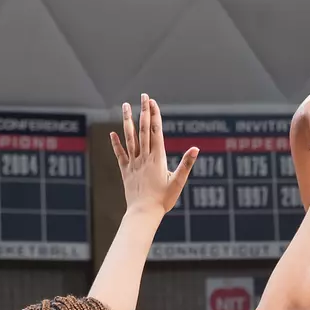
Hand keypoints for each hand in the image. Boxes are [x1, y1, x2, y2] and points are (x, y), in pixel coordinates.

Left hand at [109, 95, 197, 217]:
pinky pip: (120, 154)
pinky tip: (113, 133)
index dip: (155, 115)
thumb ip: (186, 164)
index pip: (155, 131)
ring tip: (126, 106)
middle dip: (144, 111)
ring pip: (129, 137)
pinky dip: (116, 143)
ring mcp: (133, 163)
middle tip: (144, 96)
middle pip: (143, 129)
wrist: (143, 213)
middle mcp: (144, 157)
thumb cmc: (163, 200)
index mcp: (157, 158)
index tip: (153, 101)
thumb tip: (196, 149)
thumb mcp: (178, 182)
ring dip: (127, 120)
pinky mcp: (126, 171)